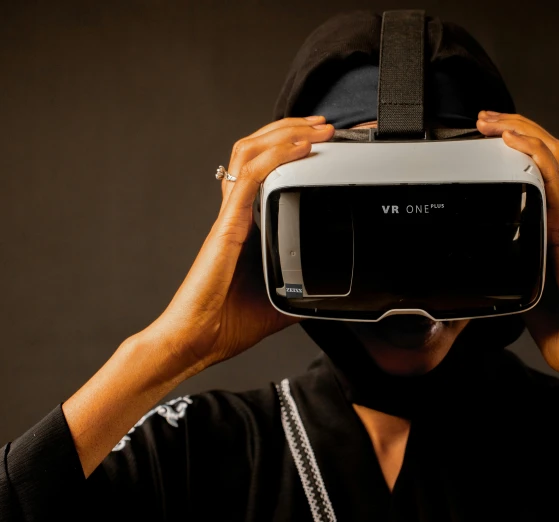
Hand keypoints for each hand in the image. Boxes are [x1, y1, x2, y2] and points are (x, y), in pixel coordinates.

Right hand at [141, 116, 334, 372]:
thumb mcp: (280, 301)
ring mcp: (230, 216)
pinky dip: (276, 156)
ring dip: (284, 133)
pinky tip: (300, 147)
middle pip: (256, 151)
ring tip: (315, 126)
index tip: (319, 143)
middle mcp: (236, 213)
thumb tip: (325, 294)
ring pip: (250, 154)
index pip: (264, 171)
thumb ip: (300, 288)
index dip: (288, 148)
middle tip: (322, 125)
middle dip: (290, 129)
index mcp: (246, 226)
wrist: (197, 341)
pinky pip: (249, 179)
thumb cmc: (226, 322)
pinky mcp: (227, 227)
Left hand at [476, 111, 558, 387]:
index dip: (518, 148)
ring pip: (553, 160)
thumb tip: (481, 270)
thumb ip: (508, 272)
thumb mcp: (523, 292)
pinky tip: (515, 142)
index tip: (486, 138)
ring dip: (521, 131)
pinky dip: (534, 157)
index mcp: (552, 230)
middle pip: (548, 155)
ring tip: (493, 120)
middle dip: (515, 128)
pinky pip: (554, 186)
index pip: (539, 174)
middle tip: (484, 119)